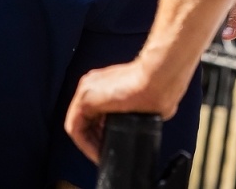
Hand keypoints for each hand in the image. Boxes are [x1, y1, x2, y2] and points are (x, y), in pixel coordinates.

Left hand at [65, 57, 184, 164]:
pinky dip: (85, 143)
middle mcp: (94, 84)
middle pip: (87, 119)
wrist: (159, 79)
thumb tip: (146, 121)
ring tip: (102, 155)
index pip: (96, 112)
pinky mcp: (85, 99)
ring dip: (90, 143)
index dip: (102, 132)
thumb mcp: (145, 102)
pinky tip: (97, 153)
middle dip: (97, 138)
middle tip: (107, 152)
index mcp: (107, 83)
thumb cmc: (158, 87)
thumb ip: (137, 109)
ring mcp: (87, 89)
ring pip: (80, 124)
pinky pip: (76, 128)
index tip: (112, 144)